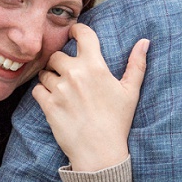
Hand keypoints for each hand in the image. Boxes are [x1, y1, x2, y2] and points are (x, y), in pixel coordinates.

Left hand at [32, 23, 148, 171]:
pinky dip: (42, 93)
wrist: (100, 151)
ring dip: (50, 78)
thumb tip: (144, 42)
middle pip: (57, 55)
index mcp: (95, 66)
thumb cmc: (117, 121)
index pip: (82, 34)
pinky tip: (53, 100)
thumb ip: (136, 64)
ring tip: (62, 91)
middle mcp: (74, 74)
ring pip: (45, 72)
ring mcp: (59, 89)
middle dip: (60, 62)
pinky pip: (37, 89)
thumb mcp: (130, 91)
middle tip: (68, 74)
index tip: (73, 33)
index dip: (76, 30)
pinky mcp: (47, 104)